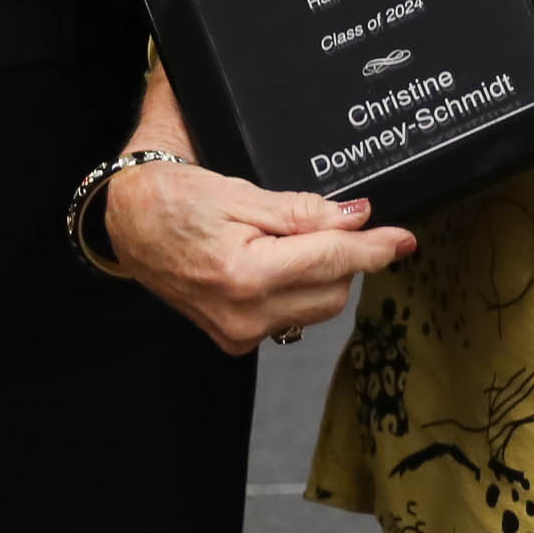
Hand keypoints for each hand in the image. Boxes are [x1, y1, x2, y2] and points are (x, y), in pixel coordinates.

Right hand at [102, 159, 416, 354]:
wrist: (128, 224)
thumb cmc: (175, 199)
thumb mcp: (240, 192)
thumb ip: (302, 211)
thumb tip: (357, 216)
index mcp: (246, 275)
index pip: (332, 260)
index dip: (374, 247)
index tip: (404, 239)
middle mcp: (244, 316)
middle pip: (333, 291)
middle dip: (344, 257)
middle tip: (324, 222)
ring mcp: (238, 334)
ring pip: (316, 307)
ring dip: (322, 274)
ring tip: (286, 240)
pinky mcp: (234, 340)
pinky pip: (290, 316)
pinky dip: (297, 290)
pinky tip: (274, 263)